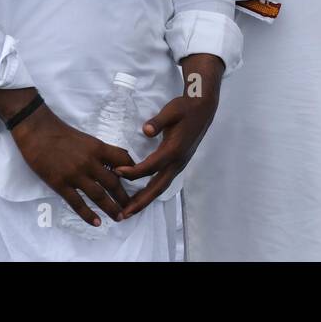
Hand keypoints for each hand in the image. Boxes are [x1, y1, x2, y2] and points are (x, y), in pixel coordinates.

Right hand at [10, 103, 134, 226]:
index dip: (133, 172)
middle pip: (113, 182)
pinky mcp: (60, 184)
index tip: (137, 182)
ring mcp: (75, 174)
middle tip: (133, 207)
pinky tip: (97, 222)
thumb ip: (102, 151)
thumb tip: (118, 161)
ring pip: (98, 195)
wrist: (37, 131)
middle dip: (124, 197)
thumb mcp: (88, 138)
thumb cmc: (62, 133)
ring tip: (120, 217)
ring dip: (111, 208)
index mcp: (98, 148)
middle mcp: (90, 162)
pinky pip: (77, 202)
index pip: (123, 160)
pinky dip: (88, 214)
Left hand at [114, 53, 222, 218]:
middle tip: (124, 213)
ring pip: (161, 186)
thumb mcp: (171, 111)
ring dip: (146, 199)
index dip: (133, 172)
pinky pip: (164, 180)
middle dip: (141, 201)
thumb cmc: (186, 108)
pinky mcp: (179, 162)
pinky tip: (143, 193)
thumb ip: (158, 121)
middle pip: (157, 186)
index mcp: (174, 150)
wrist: (204, 107)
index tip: (116, 172)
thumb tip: (145, 130)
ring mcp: (180, 163)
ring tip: (130, 210)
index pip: (150, 166)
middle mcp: (177, 161)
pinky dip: (152, 190)